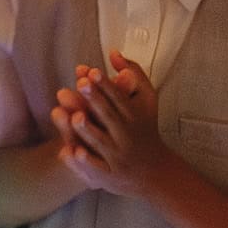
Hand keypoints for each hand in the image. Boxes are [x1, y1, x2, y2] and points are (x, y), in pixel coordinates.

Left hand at [51, 53, 177, 199]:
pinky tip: (72, 151)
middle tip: (81, 84)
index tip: (92, 72)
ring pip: (100, 141)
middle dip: (95, 100)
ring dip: (88, 130)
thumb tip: (113, 52)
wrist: (156, 172)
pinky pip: (95, 167)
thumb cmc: (146, 130)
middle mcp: (125, 135)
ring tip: (76, 117)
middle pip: (109, 116)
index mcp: (133, 117)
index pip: (118, 98)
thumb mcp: (147, 100)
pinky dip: (84, 161)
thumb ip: (133, 74)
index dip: (105, 85)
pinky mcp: (108, 174)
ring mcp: (116, 155)